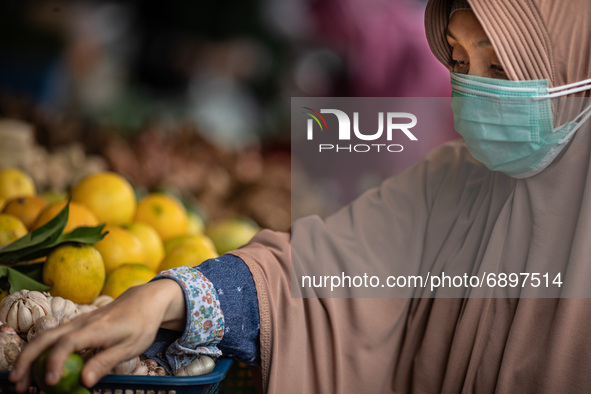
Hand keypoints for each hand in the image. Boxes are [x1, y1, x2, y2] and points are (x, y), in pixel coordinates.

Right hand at [9, 279, 185, 391]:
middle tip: (17, 384)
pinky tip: (38, 370)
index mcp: (96, 328)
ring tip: (20, 381)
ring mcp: (77, 321)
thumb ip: (106, 362)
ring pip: (45, 337)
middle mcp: (81, 322)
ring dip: (28, 357)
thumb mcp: (131, 347)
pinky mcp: (76, 324)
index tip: (48, 382)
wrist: (144, 300)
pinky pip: (53, 338)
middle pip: (46, 338)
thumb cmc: (140, 325)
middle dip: (27, 360)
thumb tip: (85, 382)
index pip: (68, 343)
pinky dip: (40, 352)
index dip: (55, 362)